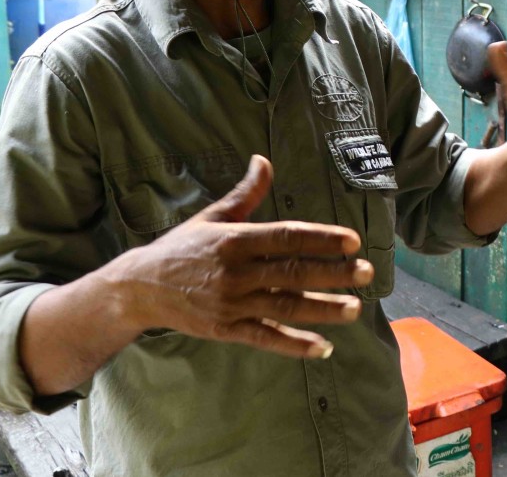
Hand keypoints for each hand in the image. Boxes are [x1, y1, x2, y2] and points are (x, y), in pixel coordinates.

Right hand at [106, 155, 372, 358]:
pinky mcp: (226, 330)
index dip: (321, 239)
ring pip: (285, 307)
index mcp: (235, 239)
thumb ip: (246, 193)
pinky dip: (294, 344)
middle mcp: (235, 272)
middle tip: (367, 273)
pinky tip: (323, 347)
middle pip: (293, 272)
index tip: (352, 241)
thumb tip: (264, 159)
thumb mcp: (213, 216)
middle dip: (334, 274)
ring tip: (354, 308)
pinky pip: (265, 338)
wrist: (139, 289)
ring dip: (323, 309)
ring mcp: (231, 303)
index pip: (287, 237)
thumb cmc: (182, 248)